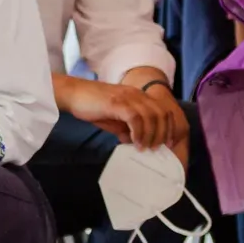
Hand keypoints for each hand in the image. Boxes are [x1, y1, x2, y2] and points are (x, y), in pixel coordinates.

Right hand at [62, 77, 183, 149]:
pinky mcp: (117, 103)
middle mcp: (137, 94)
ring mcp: (127, 97)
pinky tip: (134, 142)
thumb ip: (126, 128)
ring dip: (151, 135)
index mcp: (138, 96)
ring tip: (145, 148)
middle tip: (157, 148)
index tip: (168, 142)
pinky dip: (138, 132)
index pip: (163, 109)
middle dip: (163, 133)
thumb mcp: (114, 119)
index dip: (169, 126)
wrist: (74, 94)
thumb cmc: (93, 106)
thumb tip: (135, 142)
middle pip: (161, 113)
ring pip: (151, 116)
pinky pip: (135, 118)